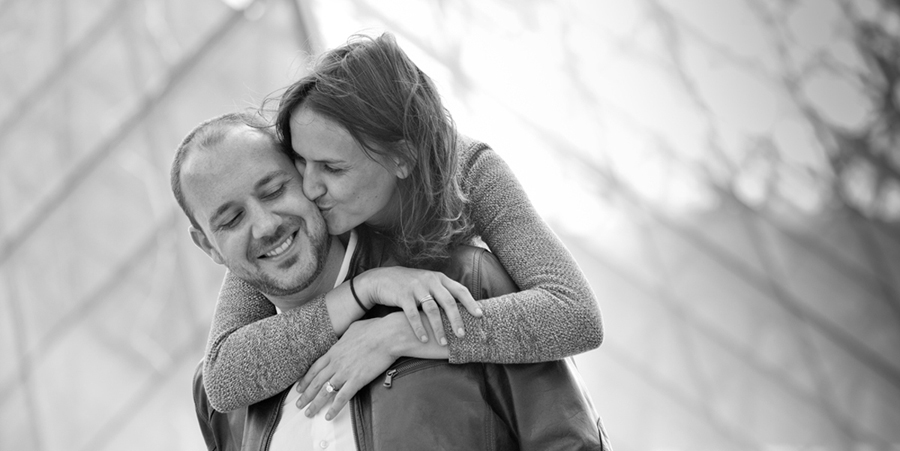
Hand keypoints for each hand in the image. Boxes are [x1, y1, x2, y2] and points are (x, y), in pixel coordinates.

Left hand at [295, 317, 398, 419]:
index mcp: (335, 351)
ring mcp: (345, 372)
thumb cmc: (375, 329)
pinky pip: (342, 398)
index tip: (299, 388)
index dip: (306, 379)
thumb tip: (346, 337)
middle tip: (299, 404)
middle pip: (316, 382)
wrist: (388, 335)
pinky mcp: (356, 380)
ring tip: (308, 413)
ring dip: (315, 404)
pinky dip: (334, 409)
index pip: (315, 368)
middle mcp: (336, 363)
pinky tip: (328, 417)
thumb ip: (346, 336)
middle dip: (306, 395)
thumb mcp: (354, 328)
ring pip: (325, 392)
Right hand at [357, 267, 481, 345]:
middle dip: (456, 319)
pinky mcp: (402, 295)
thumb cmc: (410, 285)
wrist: (382, 279)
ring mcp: (415, 287)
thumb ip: (443, 293)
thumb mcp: (429, 283)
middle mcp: (430, 280)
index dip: (470, 303)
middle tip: (462, 335)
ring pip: (431, 309)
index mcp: (439, 278)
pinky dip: (419, 328)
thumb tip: (464, 311)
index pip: (460, 289)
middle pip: (448, 301)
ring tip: (443, 343)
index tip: (480, 316)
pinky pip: (412, 314)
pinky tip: (423, 340)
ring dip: (438, 328)